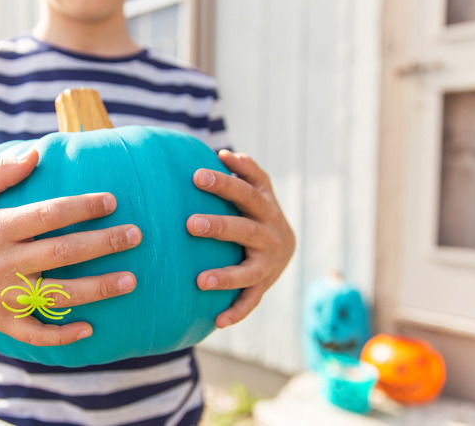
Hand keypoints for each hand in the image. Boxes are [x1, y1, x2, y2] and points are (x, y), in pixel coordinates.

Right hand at [0, 149, 140, 345]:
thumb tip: (37, 153)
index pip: (46, 214)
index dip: (81, 207)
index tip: (111, 200)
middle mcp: (1, 262)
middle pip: (61, 253)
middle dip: (102, 244)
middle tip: (136, 236)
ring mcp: (1, 295)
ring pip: (56, 295)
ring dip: (96, 290)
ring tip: (130, 281)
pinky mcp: (0, 320)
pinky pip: (34, 333)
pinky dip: (61, 335)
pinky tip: (90, 328)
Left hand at [186, 150, 294, 327]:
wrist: (285, 248)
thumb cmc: (258, 210)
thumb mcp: (259, 188)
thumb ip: (246, 170)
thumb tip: (224, 153)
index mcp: (266, 207)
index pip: (246, 191)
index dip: (225, 183)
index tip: (197, 176)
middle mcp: (271, 235)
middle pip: (245, 230)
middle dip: (219, 226)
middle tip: (190, 224)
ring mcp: (269, 264)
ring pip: (248, 272)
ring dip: (226, 276)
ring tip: (200, 281)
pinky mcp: (264, 286)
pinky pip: (251, 302)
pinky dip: (236, 312)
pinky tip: (217, 322)